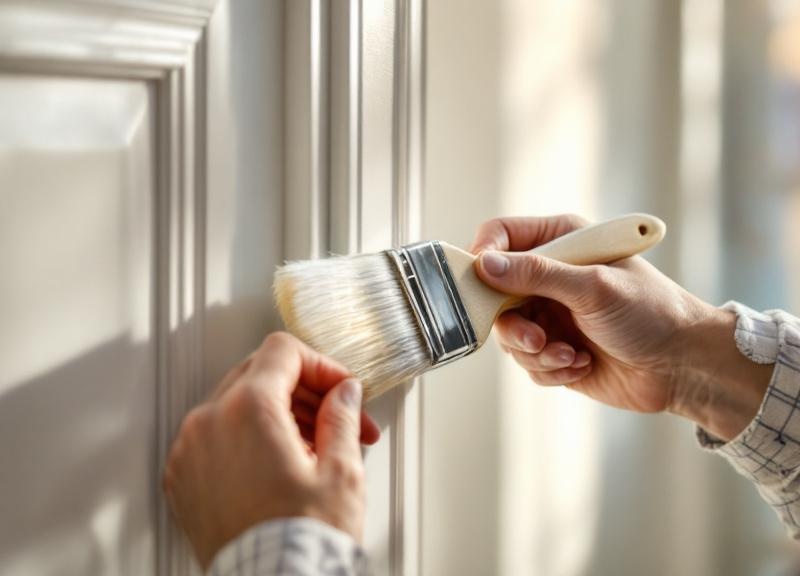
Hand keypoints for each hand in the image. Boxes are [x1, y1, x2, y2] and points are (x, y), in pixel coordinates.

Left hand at [162, 332, 379, 568]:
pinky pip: (216, 437)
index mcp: (248, 410)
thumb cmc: (300, 542)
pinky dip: (247, 438)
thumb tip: (344, 394)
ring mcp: (189, 452)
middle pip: (259, 374)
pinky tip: (279, 465)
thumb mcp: (340, 471)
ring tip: (314, 448)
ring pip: (236, 404)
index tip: (340, 387)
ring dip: (277, 413)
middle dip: (304, 392)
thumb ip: (342, 417)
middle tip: (337, 417)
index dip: (321, 365)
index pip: (283, 352)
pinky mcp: (183, 480)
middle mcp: (208, 423)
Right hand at [470, 215, 772, 438]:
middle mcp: (551, 276)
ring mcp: (550, 314)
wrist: (683, 366)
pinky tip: (581, 365)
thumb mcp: (593, 286)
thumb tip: (485, 264)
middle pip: (495, 292)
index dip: (484, 255)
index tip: (479, 281)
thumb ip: (537, 274)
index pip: (502, 235)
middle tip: (536, 339)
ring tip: (568, 356)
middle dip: (513, 324)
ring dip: (535, 351)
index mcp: (563, 242)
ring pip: (508, 333)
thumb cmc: (651, 312)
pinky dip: (549, 368)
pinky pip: (527, 362)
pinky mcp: (554, 350)